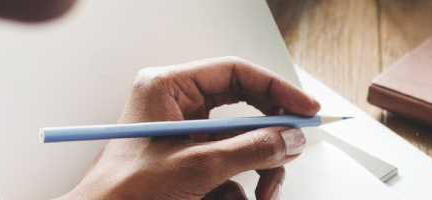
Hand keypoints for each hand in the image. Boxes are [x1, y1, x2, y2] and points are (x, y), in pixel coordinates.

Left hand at [58, 57, 320, 199]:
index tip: (306, 111)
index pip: (236, 74)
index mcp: (168, 90)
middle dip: (269, 141)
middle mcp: (176, 109)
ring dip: (259, 173)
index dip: (277, 91)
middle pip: (245, 112)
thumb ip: (251, 149)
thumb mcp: (197, 167)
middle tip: (292, 152)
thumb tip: (289, 138)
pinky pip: (229, 172)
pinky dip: (238, 190)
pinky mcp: (187, 168)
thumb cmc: (125, 194)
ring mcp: (183, 140)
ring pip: (242, 147)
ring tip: (264, 194)